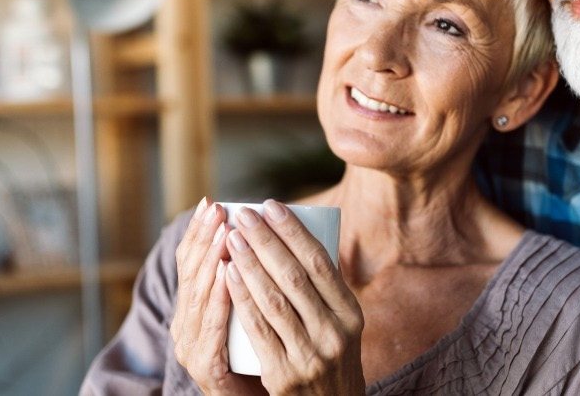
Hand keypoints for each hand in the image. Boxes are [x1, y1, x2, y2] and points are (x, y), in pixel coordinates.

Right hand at [170, 199, 265, 395]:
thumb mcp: (249, 313)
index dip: (198, 233)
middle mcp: (184, 327)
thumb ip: (249, 284)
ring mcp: (192, 348)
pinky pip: (212, 329)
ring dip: (212, 260)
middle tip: (220, 210)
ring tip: (227, 232)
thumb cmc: (260, 356)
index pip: (189, 264)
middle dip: (206, 239)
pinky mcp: (207, 369)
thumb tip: (263, 235)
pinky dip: (219, 299)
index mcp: (191, 310)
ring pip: (199, 297)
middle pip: (191, 275)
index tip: (212, 202)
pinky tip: (227, 274)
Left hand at [225, 200, 364, 395]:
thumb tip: (295, 235)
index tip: (271, 205)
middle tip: (243, 215)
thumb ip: (323, 291)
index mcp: (351, 314)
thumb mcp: (341, 326)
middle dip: (265, 240)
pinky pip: (258, 329)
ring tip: (231, 237)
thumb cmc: (329, 358)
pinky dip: (242, 298)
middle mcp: (334, 333)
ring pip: (274, 299)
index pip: (320, 263)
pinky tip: (228, 274)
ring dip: (249, 263)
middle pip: (294, 276)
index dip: (293, 231)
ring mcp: (309, 355)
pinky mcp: (284, 375)